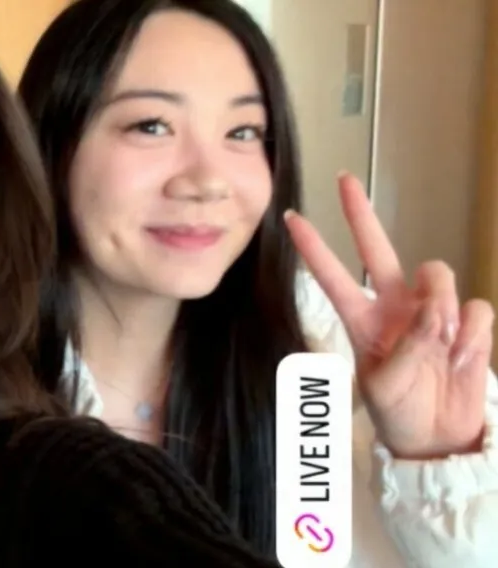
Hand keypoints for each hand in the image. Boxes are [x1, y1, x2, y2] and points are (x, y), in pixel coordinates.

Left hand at [284, 173, 493, 459]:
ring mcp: (432, 311)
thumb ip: (405, 346)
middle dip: (361, 215)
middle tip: (344, 181)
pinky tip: (462, 359)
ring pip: (437, 274)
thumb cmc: (401, 412)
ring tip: (440, 347)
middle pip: (380, 249)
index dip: (315, 249)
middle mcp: (395, 306)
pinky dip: (471, 335)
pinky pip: (474, 308)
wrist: (439, 438)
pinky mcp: (467, 323)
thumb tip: (431, 311)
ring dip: (441, 307)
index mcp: (363, 320)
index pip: (334, 277)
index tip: (291, 218)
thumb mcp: (386, 385)